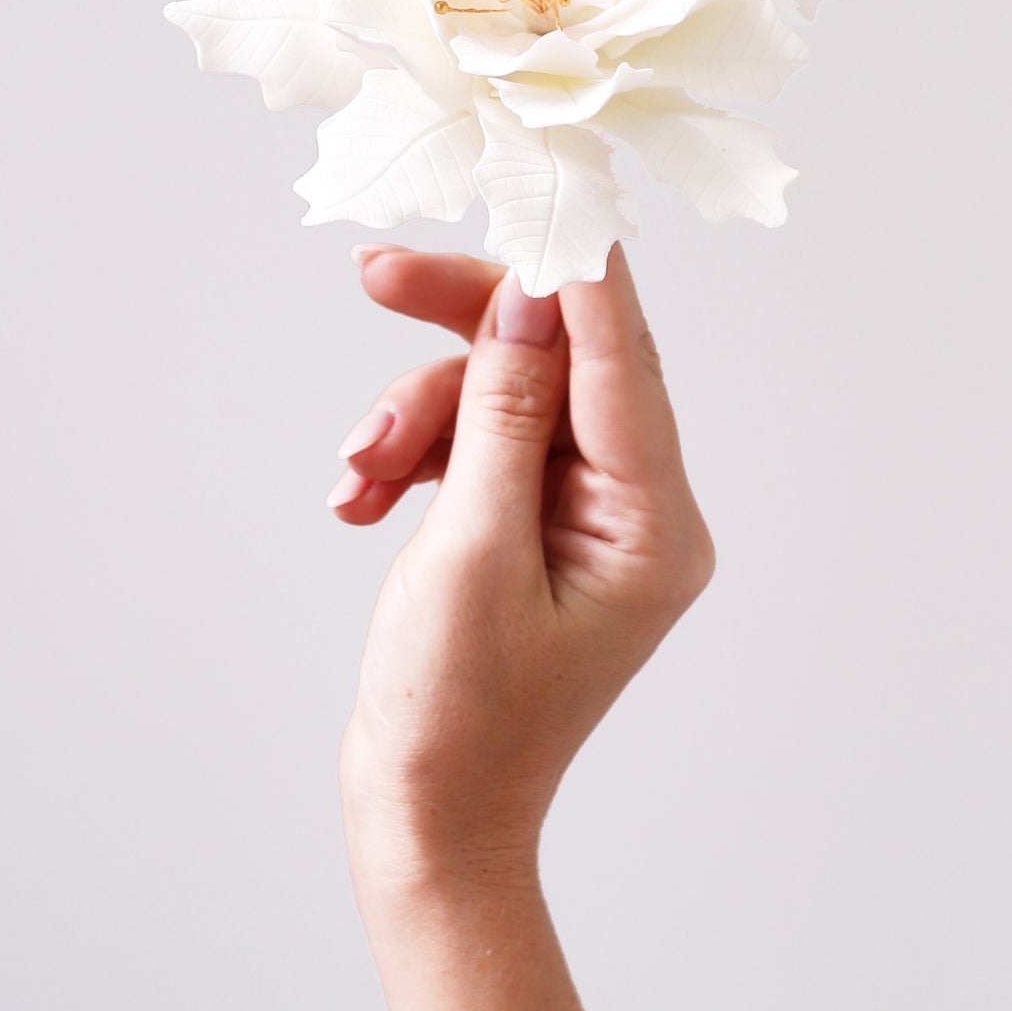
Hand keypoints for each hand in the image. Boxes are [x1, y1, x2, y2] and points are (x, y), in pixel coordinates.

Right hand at [332, 242, 714, 899]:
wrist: (425, 822)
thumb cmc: (455, 718)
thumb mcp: (471, 549)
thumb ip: (502, 412)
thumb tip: (532, 294)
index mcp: (656, 526)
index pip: (625, 360)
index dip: (577, 269)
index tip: (535, 187)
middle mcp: (637, 512)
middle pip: (560, 363)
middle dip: (461, 334)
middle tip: (373, 275)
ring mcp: (584, 520)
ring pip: (502, 399)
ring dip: (415, 417)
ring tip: (354, 477)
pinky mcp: (532, 525)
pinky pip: (479, 445)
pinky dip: (415, 455)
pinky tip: (360, 497)